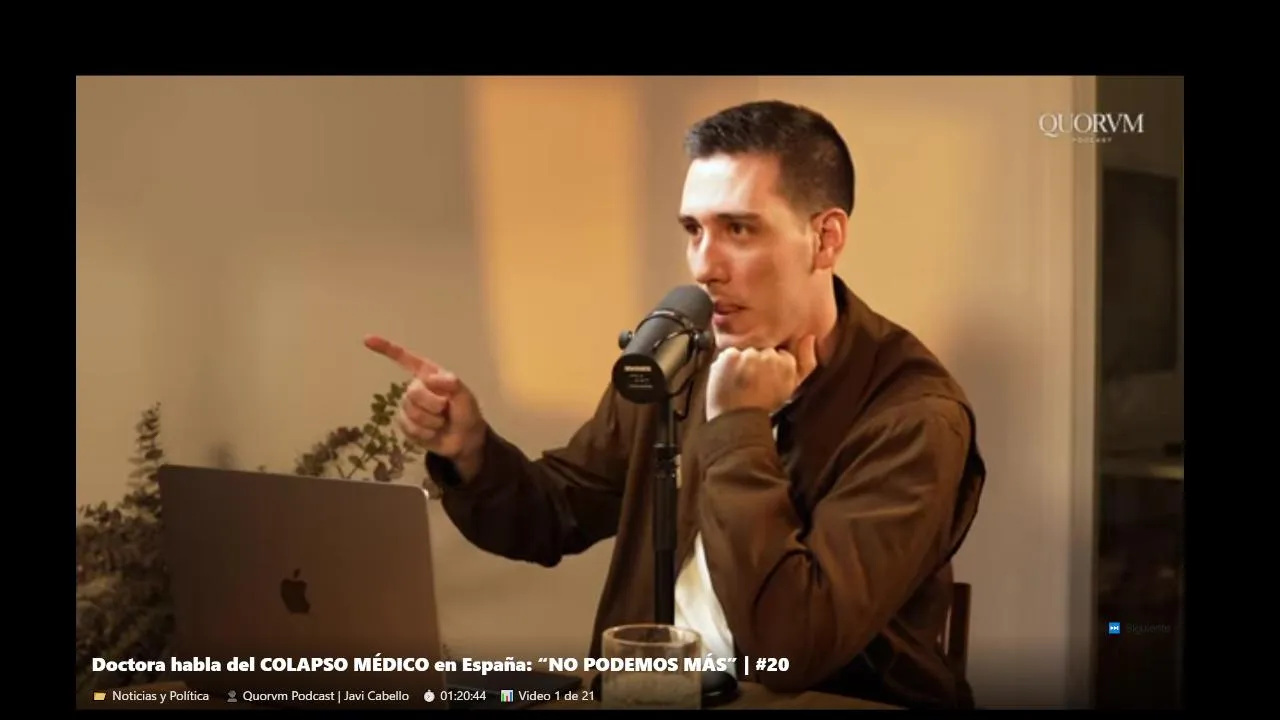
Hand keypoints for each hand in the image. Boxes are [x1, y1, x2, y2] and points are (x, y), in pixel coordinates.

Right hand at [364, 335, 486, 476]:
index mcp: (428, 374)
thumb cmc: (466, 411)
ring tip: (441, 421)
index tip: (367, 340)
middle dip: (432, 404)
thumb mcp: (465, 396)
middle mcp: (415, 387)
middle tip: (446, 409)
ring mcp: (409, 406)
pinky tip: (433, 432)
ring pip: (410, 412)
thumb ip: (452, 384)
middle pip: (412, 393)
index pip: (405, 358)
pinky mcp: (405, 424)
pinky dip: (424, 432)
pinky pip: (408, 427)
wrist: (465, 439)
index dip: (386, 349)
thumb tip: (429, 379)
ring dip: (431, 421)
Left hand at [705, 335, 817, 421]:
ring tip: (739, 380)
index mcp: (787, 364)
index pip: (778, 352)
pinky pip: (729, 353)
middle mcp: (770, 356)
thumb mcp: (792, 386)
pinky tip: (729, 378)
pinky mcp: (730, 356)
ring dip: (741, 361)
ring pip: (746, 350)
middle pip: (762, 349)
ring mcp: (748, 356)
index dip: (770, 365)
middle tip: (750, 381)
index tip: (765, 379)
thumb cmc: (765, 405)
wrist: (738, 422)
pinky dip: (727, 364)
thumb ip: (806, 362)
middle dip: (756, 361)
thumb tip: (809, 337)